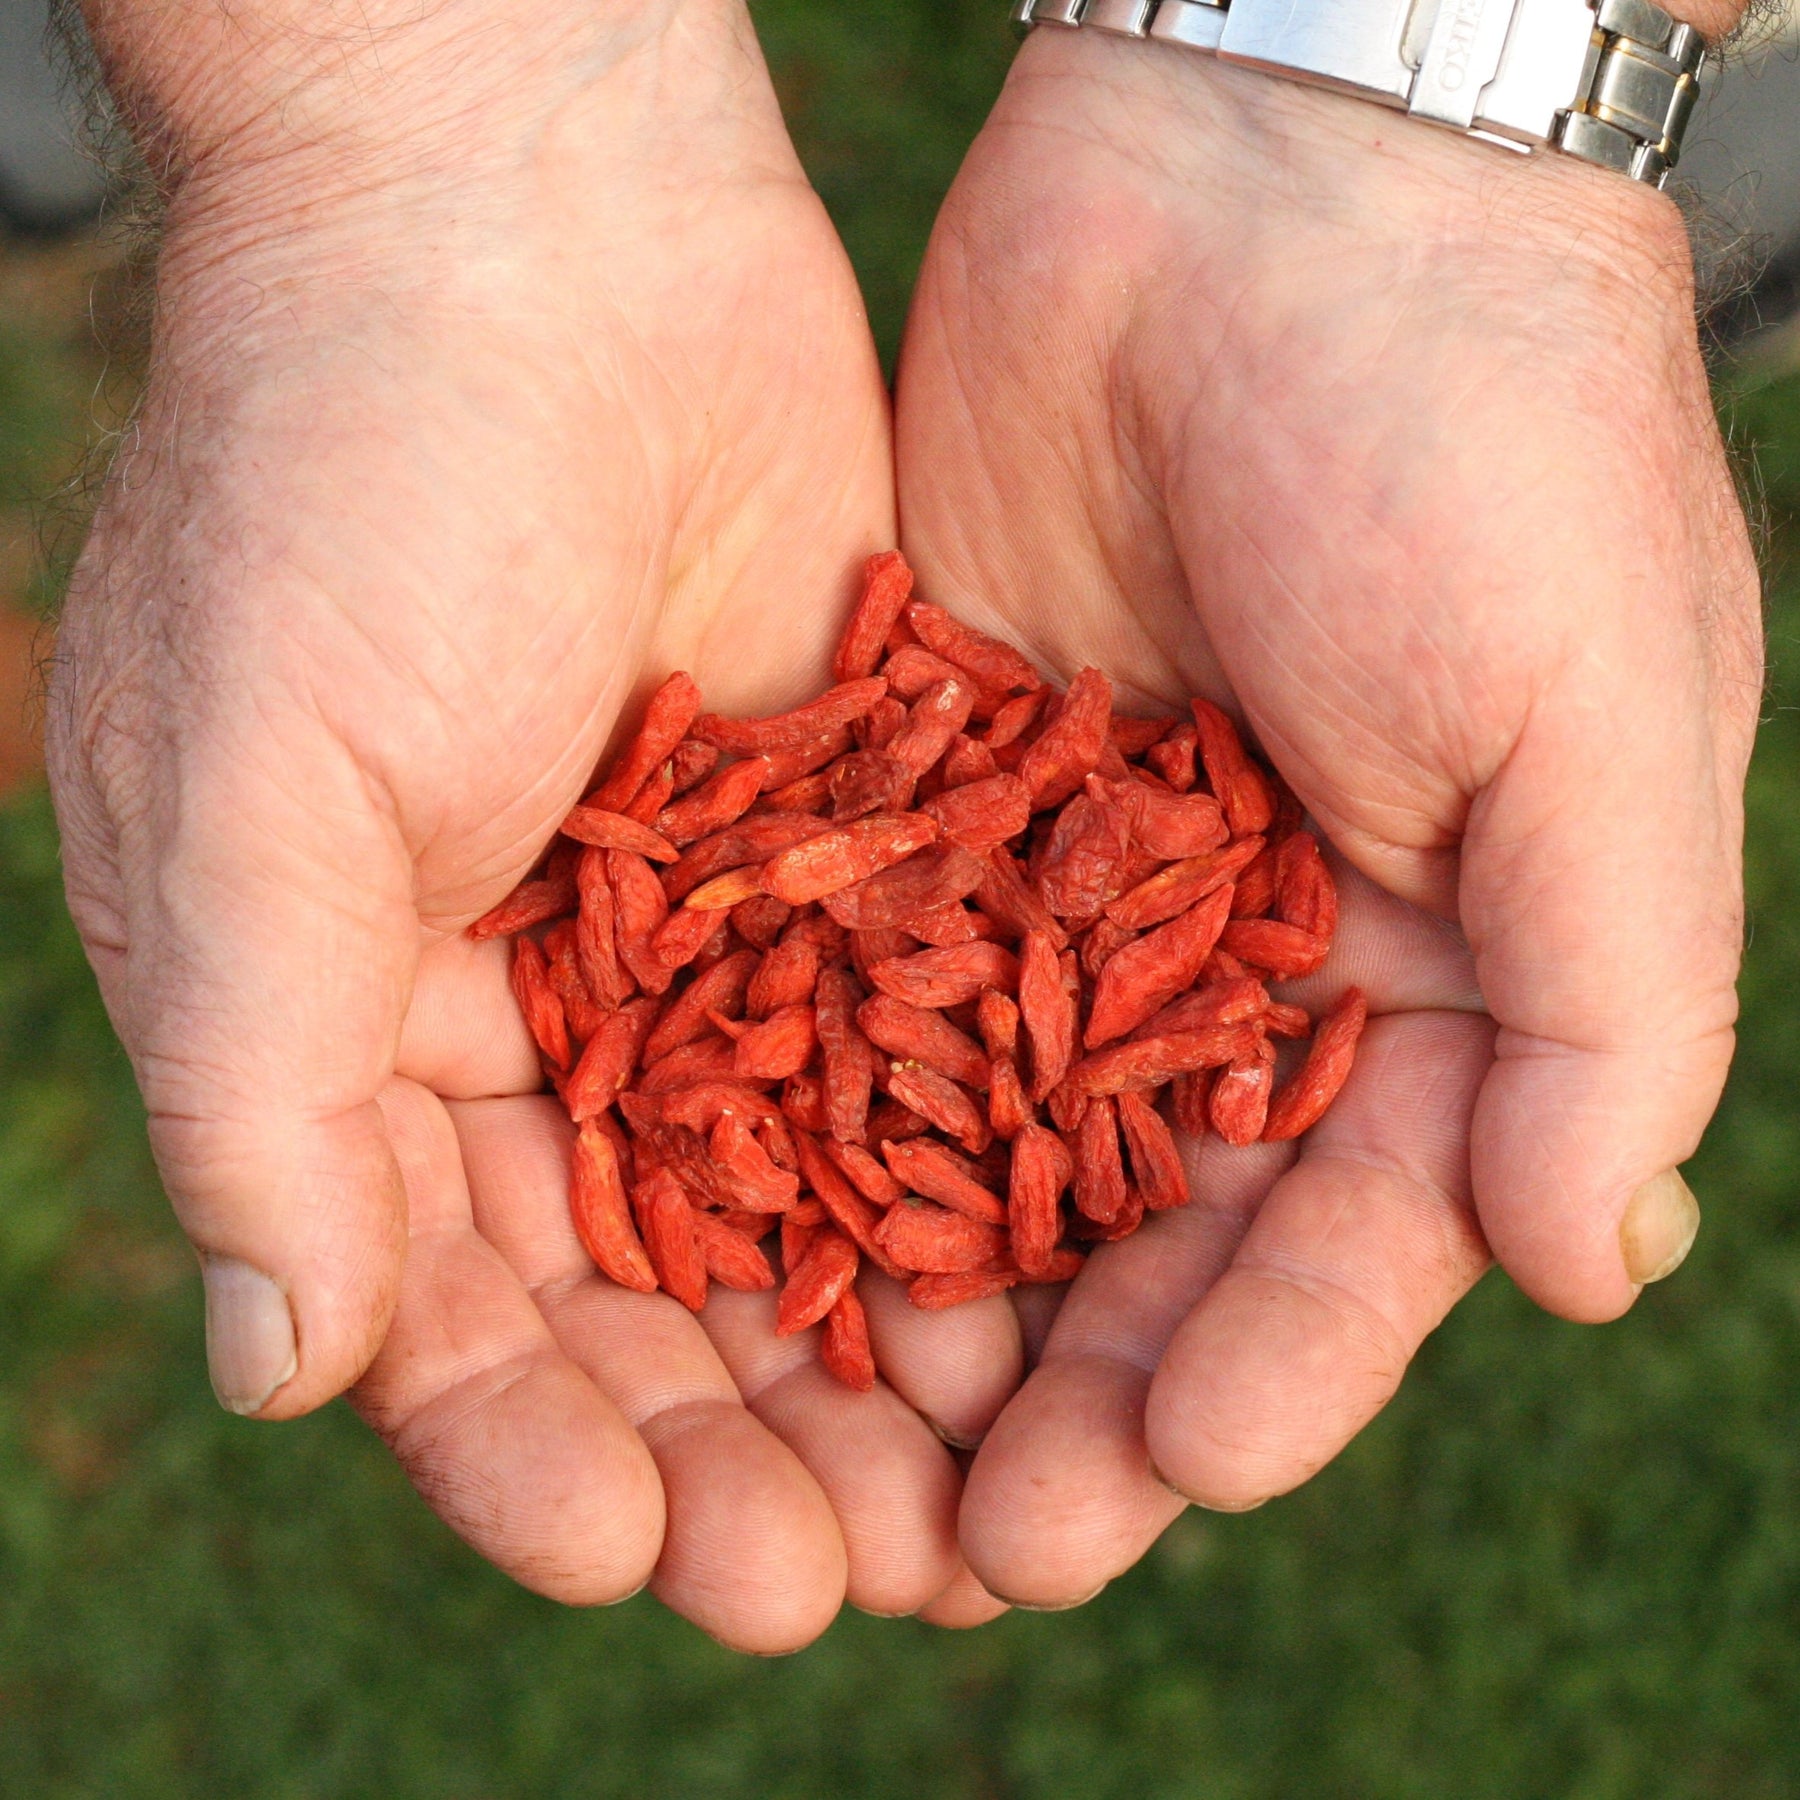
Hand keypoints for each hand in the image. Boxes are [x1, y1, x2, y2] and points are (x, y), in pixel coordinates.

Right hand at [49, 0, 1012, 1645]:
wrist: (530, 234)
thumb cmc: (341, 492)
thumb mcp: (247, 800)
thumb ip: (258, 1085)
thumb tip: (277, 1364)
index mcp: (360, 1033)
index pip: (440, 1307)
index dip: (528, 1448)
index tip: (639, 1558)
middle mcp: (540, 1018)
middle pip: (641, 1298)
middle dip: (731, 1449)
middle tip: (840, 1582)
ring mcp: (708, 943)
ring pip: (801, 1208)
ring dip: (875, 1360)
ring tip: (979, 1505)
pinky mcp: (846, 851)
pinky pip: (915, 1051)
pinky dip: (975, 1175)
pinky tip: (1056, 1291)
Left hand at [895, 29, 1760, 1604]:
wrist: (1265, 187)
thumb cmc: (1481, 435)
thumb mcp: (1604, 715)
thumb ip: (1616, 1001)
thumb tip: (1590, 1267)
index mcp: (1435, 977)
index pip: (1356, 1232)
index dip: (1272, 1369)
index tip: (1166, 1479)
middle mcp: (1246, 968)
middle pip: (1157, 1231)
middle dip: (1079, 1388)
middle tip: (978, 1545)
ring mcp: (1077, 896)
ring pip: (998, 1145)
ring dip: (932, 1300)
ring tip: (844, 1451)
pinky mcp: (940, 803)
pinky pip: (874, 989)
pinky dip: (821, 1112)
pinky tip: (748, 1227)